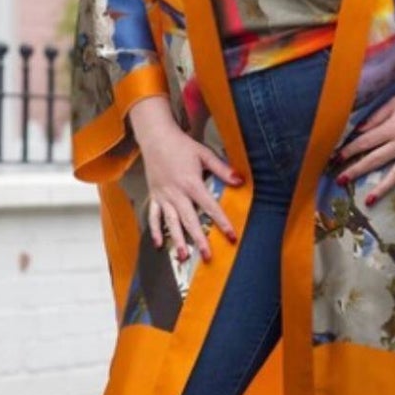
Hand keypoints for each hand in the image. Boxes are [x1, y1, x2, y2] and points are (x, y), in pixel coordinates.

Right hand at [127, 96, 242, 262]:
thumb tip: (240, 181)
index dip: (222, 222)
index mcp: (191, 183)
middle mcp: (176, 193)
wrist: (155, 137)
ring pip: (170, 222)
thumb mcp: (204, 154)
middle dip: (199, 240)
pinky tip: (159, 245)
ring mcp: (163, 196)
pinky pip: (154, 216)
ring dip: (176, 240)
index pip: (210, 207)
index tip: (231, 236)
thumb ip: (222, 169)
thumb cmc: (181, 145)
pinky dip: (155, 230)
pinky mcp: (154, 196)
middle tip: (207, 256)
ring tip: (182, 257)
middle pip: (189, 220)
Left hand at [335, 73, 394, 207]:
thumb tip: (358, 131)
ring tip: (369, 200)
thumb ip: (376, 117)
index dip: (348, 151)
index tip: (335, 159)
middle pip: (375, 160)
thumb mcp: (394, 102)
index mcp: (393, 127)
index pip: (365, 142)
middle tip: (340, 181)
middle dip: (356, 170)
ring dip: (382, 188)